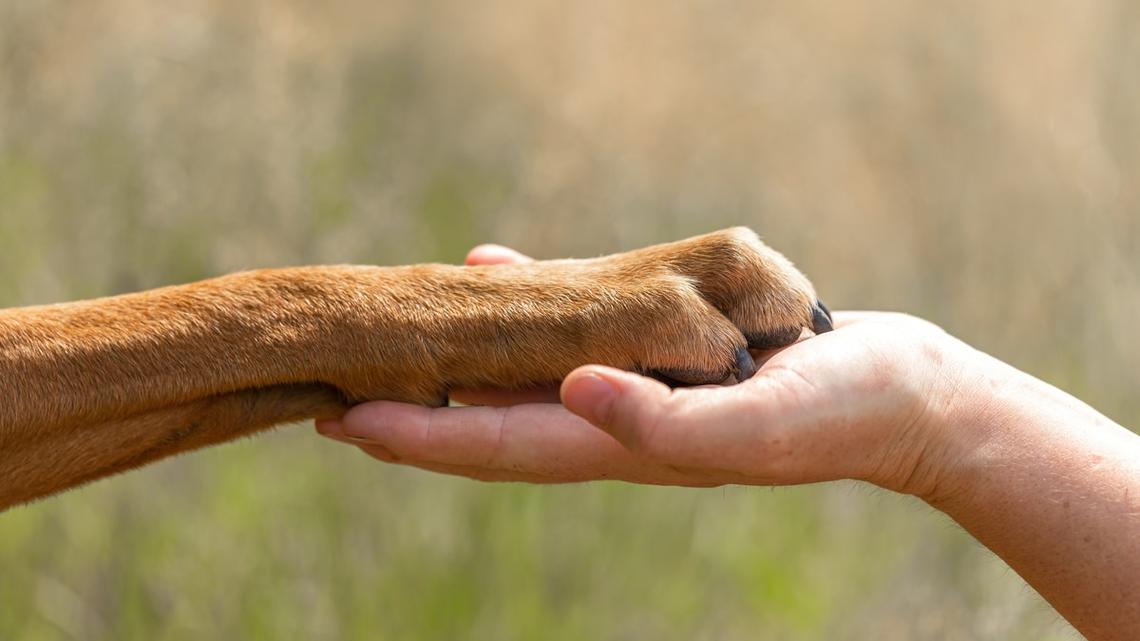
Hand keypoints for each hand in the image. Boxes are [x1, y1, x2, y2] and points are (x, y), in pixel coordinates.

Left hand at [315, 244, 980, 497]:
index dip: (416, 436)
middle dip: (410, 405)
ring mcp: (632, 380)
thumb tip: (575, 392)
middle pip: (485, 413)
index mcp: (619, 444)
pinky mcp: (660, 342)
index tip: (340, 420)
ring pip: (519, 365)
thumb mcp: (757, 424)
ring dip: (454, 353)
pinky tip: (489, 269)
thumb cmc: (836, 415)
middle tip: (330, 384)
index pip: (494, 443)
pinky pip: (575, 316)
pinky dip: (527, 296)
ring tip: (392, 332)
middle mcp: (609, 416)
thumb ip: (665, 424)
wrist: (894, 393)